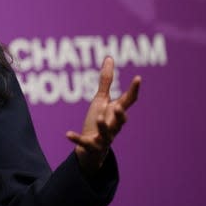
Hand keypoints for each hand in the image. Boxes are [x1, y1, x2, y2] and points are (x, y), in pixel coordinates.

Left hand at [66, 57, 140, 174]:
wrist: (91, 148)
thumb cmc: (99, 120)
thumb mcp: (101, 100)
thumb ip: (106, 81)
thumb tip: (109, 58)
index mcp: (116, 113)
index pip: (128, 101)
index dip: (134, 90)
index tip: (138, 77)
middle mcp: (113, 125)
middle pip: (121, 121)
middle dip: (121, 114)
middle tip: (119, 106)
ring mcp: (104, 137)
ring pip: (107, 133)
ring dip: (103, 125)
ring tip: (98, 117)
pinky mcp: (91, 146)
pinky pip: (85, 143)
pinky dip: (77, 138)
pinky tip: (67, 134)